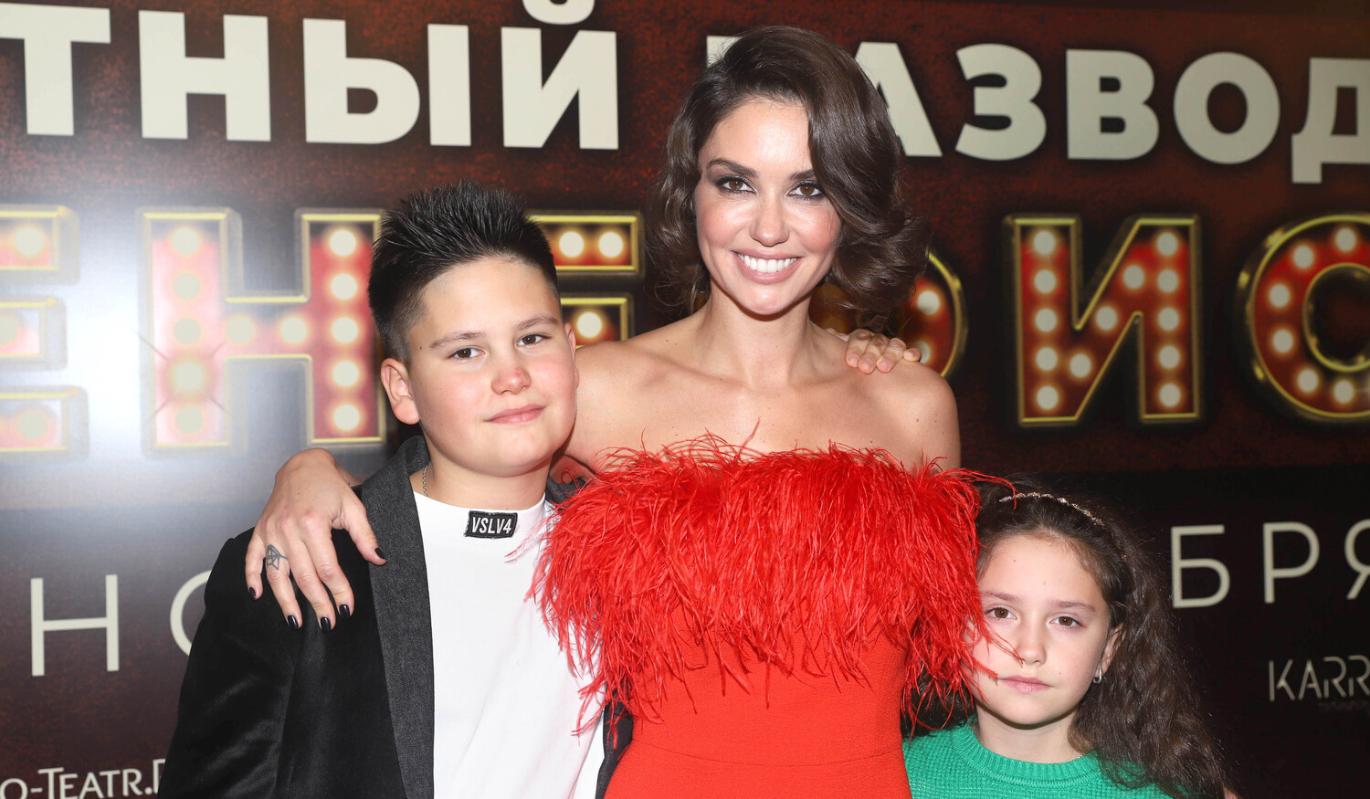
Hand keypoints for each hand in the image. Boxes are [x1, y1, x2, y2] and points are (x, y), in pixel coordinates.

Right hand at [244, 448, 381, 629]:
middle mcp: (288, 529)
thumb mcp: (354, 506)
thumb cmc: (330, 484)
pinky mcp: (260, 531)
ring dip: (285, 601)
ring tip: (295, 622)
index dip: (338, 590)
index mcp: (313, 524)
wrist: (302, 465)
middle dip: (317, 603)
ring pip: (276, 574)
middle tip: (328, 622)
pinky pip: (252, 558)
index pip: (327, 567)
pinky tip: (257, 595)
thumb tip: (379, 559)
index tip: (347, 607)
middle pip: (303, 576)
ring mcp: (271, 531)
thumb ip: (365, 535)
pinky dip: (252, 577)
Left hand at [830, 327, 921, 372]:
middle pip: (876, 341)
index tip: (851, 362)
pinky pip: (913, 352)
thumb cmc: (849, 375)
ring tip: (884, 368)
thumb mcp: (837, 364)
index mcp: (862, 340)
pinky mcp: (909, 359)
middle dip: (871, 354)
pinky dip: (912, 353)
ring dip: (890, 354)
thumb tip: (827, 333)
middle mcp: (878, 342)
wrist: (872, 391)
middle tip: (865, 369)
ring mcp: (894, 349)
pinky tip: (910, 358)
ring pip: (895, 344)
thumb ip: (832, 348)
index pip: (860, 337)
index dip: (855, 348)